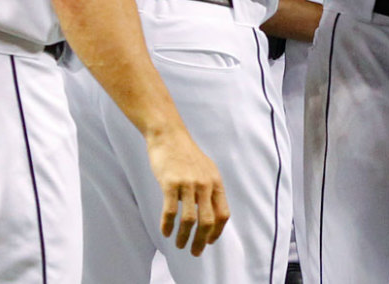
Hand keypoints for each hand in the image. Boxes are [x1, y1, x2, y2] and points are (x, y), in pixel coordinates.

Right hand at [144, 129, 230, 256]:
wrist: (169, 136)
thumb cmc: (186, 155)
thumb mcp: (206, 170)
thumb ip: (210, 189)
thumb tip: (211, 213)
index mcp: (216, 182)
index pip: (223, 214)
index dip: (217, 232)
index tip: (209, 242)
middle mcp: (205, 184)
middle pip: (208, 221)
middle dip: (202, 241)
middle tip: (195, 253)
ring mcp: (188, 183)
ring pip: (190, 219)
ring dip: (184, 237)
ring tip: (179, 245)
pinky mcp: (170, 183)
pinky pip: (170, 211)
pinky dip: (168, 225)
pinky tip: (165, 232)